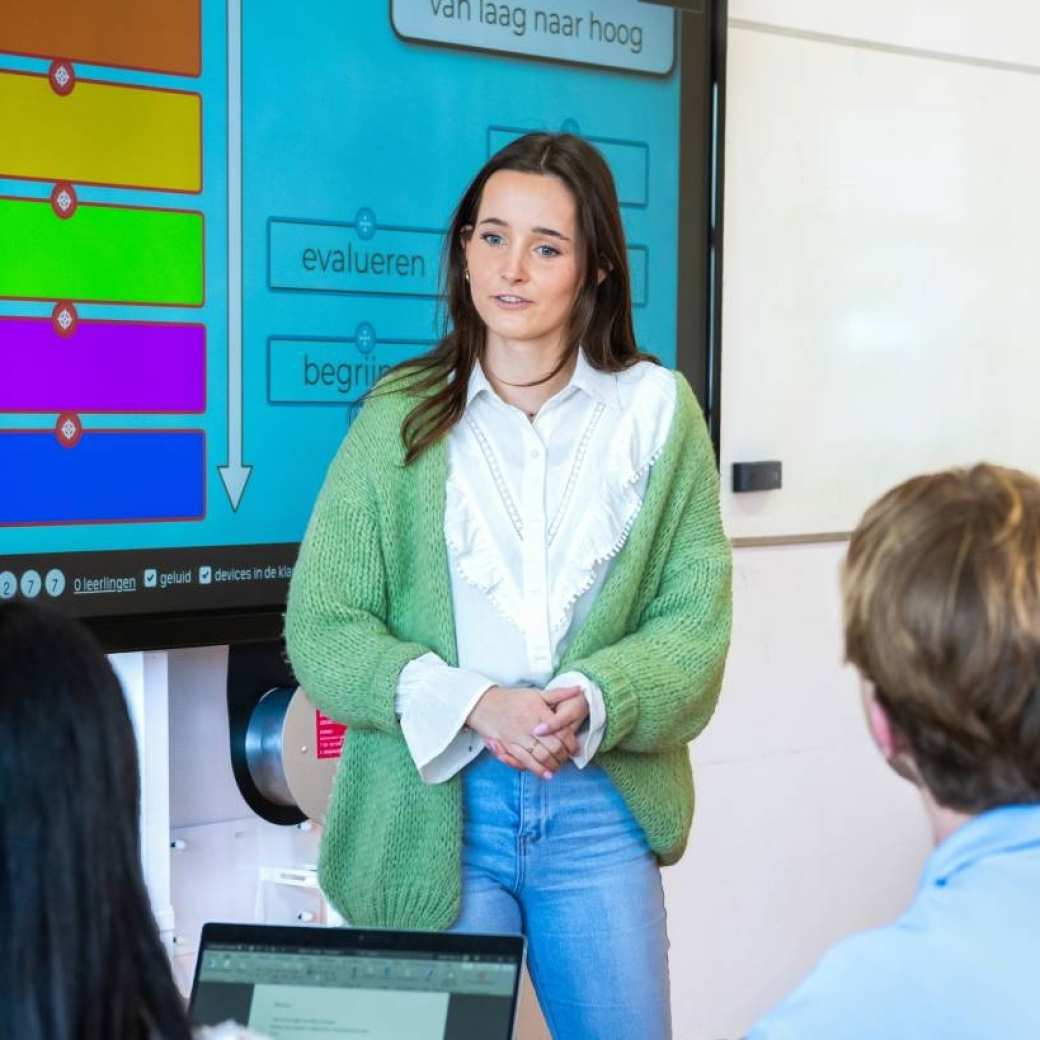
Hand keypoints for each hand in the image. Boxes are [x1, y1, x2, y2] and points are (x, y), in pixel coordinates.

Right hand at [468, 685, 582, 777]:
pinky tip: (545, 774)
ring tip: (558, 767)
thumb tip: (579, 689)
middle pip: (552, 747)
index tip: (575, 749)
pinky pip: (525, 761)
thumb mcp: (536, 693)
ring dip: (552, 765)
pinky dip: (537, 769)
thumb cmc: (512, 698)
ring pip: (540, 756)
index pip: (561, 731)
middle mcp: (530, 726)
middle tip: (568, 759)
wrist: (484, 703)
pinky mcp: (509, 746)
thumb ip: (558, 693)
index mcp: (539, 712)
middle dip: (563, 756)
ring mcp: (518, 737)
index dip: (571, 743)